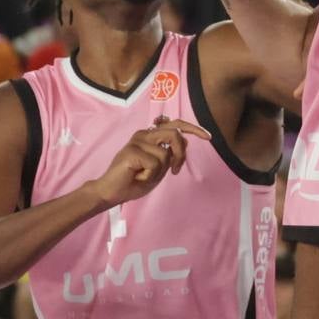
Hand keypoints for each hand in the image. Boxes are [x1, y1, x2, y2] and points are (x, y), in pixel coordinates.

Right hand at [91, 117, 209, 207]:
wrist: (111, 193)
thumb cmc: (133, 182)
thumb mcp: (158, 169)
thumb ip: (169, 155)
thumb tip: (184, 142)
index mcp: (150, 135)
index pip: (175, 125)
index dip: (193, 128)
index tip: (208, 136)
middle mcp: (145, 134)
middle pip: (174, 134)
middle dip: (180, 154)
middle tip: (176, 170)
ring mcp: (138, 140)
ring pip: (165, 154)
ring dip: (159, 172)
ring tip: (144, 176)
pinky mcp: (133, 151)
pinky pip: (155, 164)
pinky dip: (149, 176)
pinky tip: (137, 177)